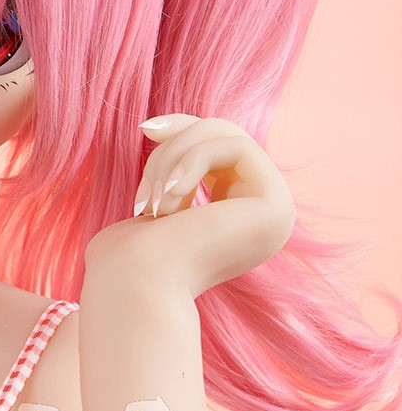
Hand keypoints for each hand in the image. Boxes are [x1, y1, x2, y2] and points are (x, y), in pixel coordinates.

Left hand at [84, 113, 296, 297]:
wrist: (135, 286)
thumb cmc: (132, 254)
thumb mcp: (152, 195)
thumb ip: (169, 161)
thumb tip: (160, 125)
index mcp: (241, 215)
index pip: (222, 144)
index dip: (185, 127)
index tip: (146, 129)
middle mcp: (266, 215)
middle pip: (226, 135)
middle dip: (175, 146)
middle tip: (145, 187)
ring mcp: (277, 212)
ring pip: (229, 136)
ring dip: (176, 157)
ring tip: (152, 203)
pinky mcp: (276, 205)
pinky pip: (237, 147)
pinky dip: (193, 161)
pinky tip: (171, 198)